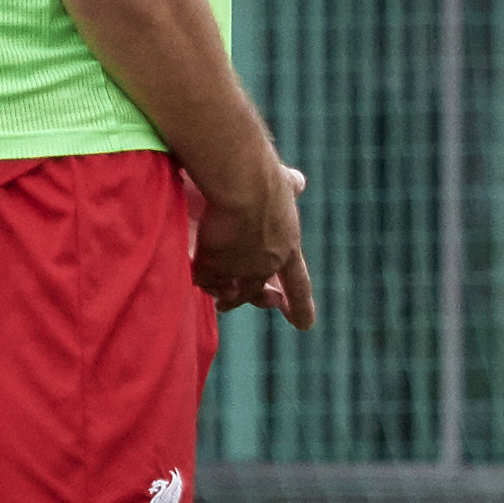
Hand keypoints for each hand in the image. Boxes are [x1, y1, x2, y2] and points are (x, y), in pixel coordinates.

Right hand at [195, 159, 314, 329]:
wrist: (243, 182)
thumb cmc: (262, 177)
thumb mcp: (281, 185)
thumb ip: (288, 186)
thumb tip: (299, 182)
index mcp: (288, 247)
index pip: (298, 283)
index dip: (301, 304)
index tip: (305, 325)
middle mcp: (267, 264)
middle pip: (259, 291)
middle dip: (257, 300)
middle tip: (256, 306)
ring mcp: (241, 268)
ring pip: (230, 291)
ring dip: (226, 296)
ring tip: (223, 302)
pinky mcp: (213, 266)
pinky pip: (204, 281)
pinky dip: (201, 280)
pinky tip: (199, 281)